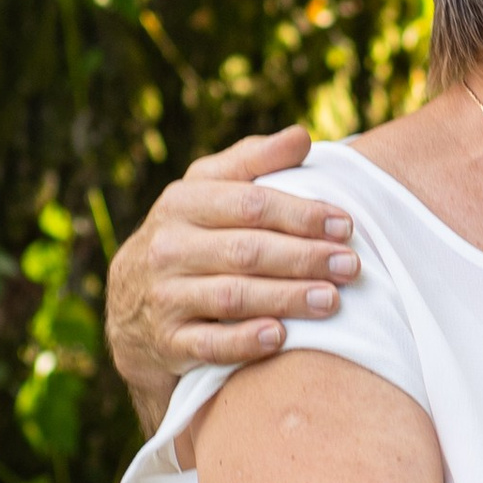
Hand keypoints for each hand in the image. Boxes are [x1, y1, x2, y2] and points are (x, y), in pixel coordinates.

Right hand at [106, 127, 360, 422]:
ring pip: (233, 297)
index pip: (250, 204)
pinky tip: (280, 337)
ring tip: (332, 300)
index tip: (346, 225)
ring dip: (286, 298)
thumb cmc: (191, 234)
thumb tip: (302, 137)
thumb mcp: (208, 189)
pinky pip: (208, 345)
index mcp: (182, 203)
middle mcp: (167, 248)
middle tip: (351, 266)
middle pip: (246, 251)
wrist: (130, 303)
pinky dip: (244, 341)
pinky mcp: (167, 342)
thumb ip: (254, 160)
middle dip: (304, 258)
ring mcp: (164, 296)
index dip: (301, 214)